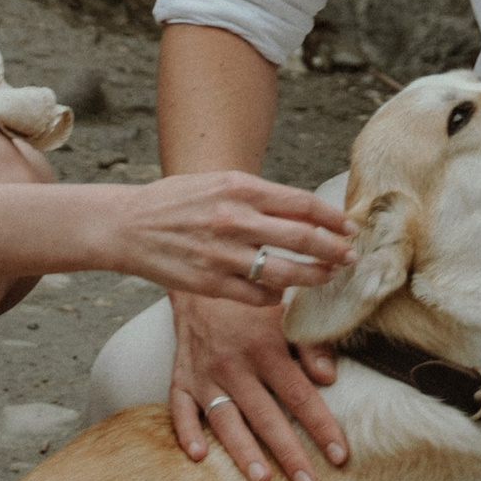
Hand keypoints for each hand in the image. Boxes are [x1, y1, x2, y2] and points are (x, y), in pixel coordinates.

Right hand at [102, 171, 350, 315]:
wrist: (128, 225)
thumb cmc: (176, 201)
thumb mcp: (217, 183)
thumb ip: (257, 195)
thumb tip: (301, 210)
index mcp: (240, 187)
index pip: (301, 203)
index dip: (332, 217)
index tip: (349, 227)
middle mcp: (235, 218)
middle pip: (301, 238)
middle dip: (333, 249)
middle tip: (351, 257)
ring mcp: (223, 253)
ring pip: (285, 272)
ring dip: (313, 276)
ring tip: (327, 277)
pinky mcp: (211, 283)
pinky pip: (257, 296)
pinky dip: (276, 298)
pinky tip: (283, 295)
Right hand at [169, 286, 349, 480]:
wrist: (203, 283)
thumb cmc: (253, 305)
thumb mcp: (286, 313)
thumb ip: (310, 343)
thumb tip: (329, 377)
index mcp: (265, 347)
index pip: (299, 395)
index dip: (322, 427)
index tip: (340, 456)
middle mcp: (234, 365)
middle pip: (266, 416)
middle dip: (289, 453)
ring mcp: (205, 375)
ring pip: (225, 419)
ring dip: (243, 452)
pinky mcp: (181, 380)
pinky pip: (180, 409)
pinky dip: (187, 432)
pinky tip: (198, 456)